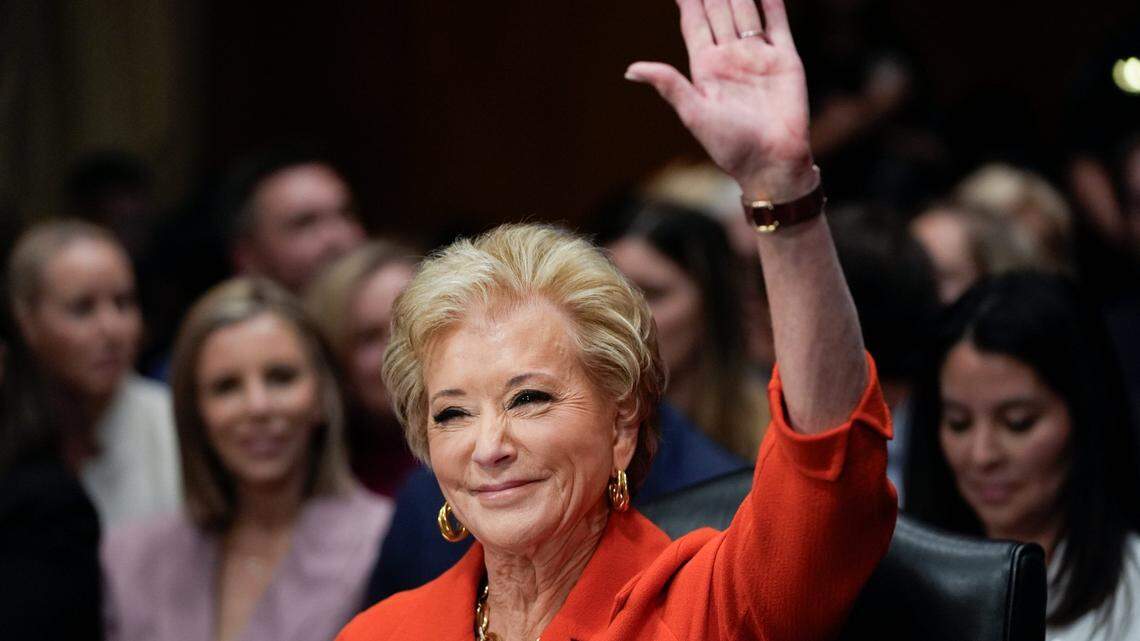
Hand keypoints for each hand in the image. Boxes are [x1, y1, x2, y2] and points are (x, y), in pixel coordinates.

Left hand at [626, 0, 815, 201]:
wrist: (772, 163)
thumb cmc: (731, 146)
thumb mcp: (694, 114)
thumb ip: (668, 85)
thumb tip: (631, 69)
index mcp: (706, 69)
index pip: (695, 23)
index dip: (687, 0)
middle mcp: (731, 57)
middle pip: (719, 10)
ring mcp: (758, 56)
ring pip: (746, 10)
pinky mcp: (786, 60)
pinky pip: (778, 22)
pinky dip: (772, 1)